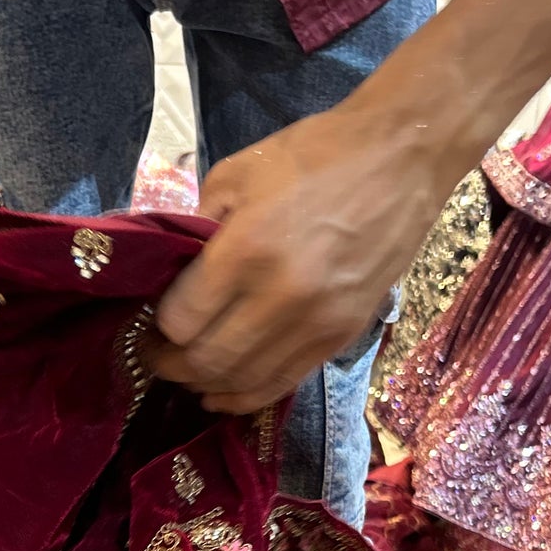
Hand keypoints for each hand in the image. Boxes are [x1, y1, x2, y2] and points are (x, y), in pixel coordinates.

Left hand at [154, 0, 550, 414]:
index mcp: (248, 250)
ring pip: (242, 384)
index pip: (181, 320)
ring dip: (203, 386)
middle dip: (169, 364)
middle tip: (155, 353)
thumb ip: (197, 227)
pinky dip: (244, 395)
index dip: (155, 326)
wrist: (402, 158)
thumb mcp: (238, 173)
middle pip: (205, 362)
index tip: (147, 318)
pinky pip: (281, 384)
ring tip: (187, 373)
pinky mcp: (340, 337)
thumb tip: (167, 274)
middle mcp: (281, 296)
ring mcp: (316, 323)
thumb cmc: (315, 156)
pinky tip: (223, 390)